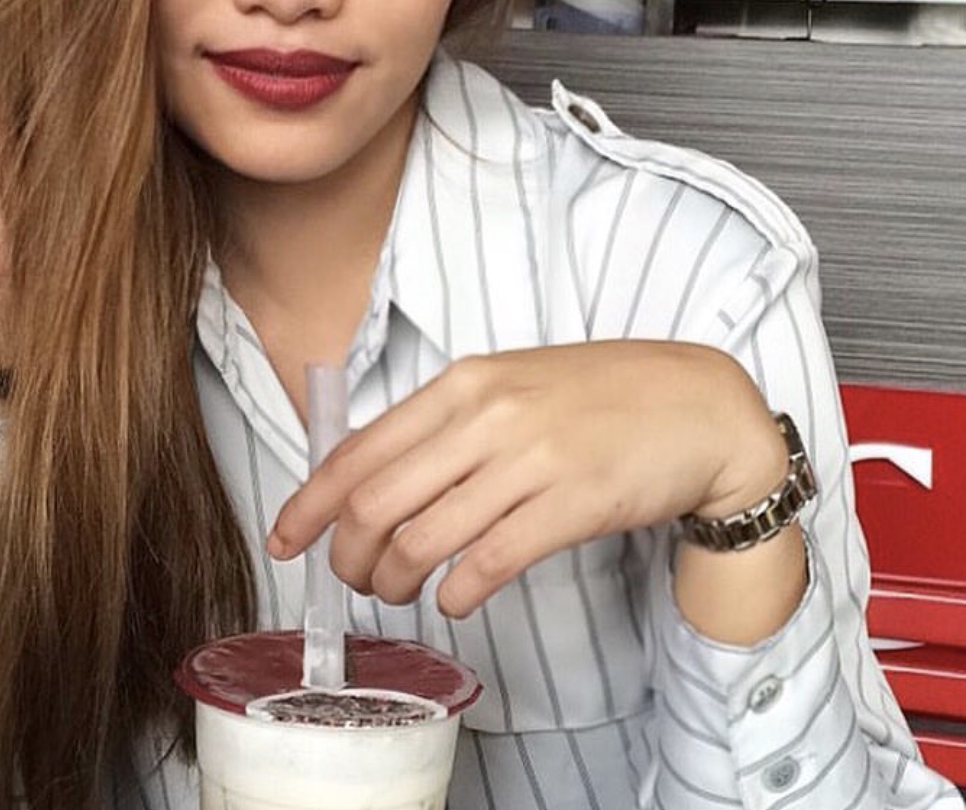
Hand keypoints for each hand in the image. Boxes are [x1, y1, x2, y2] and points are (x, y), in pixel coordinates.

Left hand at [268, 342, 787, 619]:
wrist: (697, 407)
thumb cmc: (601, 396)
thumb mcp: (511, 383)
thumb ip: (447, 421)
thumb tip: (375, 475)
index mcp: (465, 383)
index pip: (359, 448)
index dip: (309, 502)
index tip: (286, 537)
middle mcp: (487, 416)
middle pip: (375, 501)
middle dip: (346, 555)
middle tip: (350, 578)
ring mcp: (529, 461)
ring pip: (422, 539)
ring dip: (394, 581)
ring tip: (397, 591)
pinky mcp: (570, 506)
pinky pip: (488, 563)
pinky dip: (457, 595)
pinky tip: (456, 600)